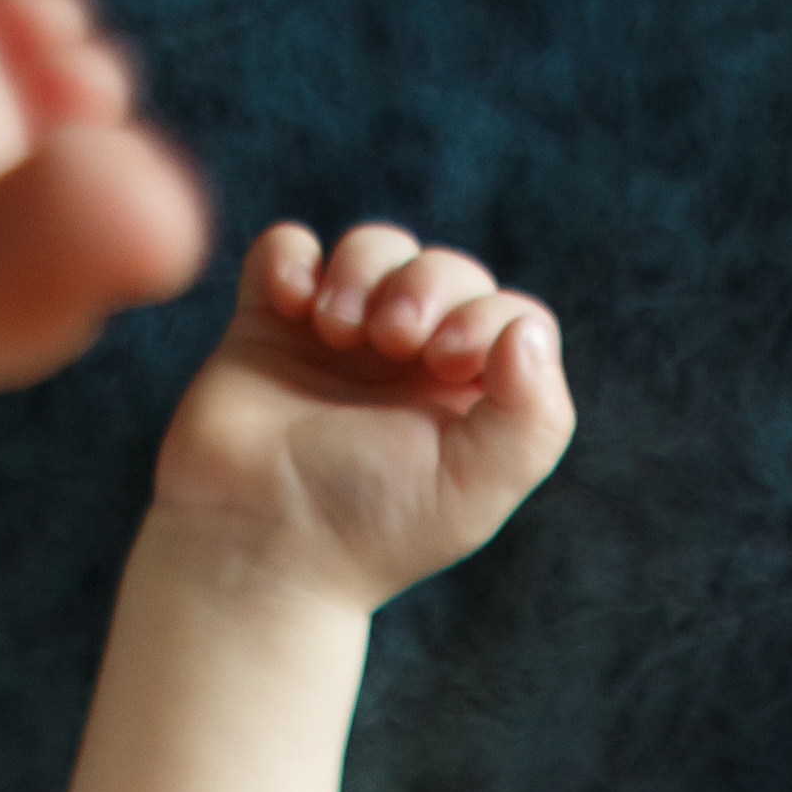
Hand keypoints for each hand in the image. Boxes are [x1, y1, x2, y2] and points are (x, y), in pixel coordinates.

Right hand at [151, 220, 573, 614]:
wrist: (257, 541)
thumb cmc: (368, 527)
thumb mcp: (474, 489)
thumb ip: (535, 418)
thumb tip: (527, 331)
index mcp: (468, 403)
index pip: (510, 318)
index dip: (486, 316)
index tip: (446, 359)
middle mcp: (410, 367)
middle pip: (443, 270)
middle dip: (424, 285)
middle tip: (393, 339)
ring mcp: (340, 341)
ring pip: (373, 250)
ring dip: (362, 268)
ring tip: (337, 328)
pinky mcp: (270, 325)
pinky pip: (288, 251)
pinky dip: (290, 258)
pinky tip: (290, 304)